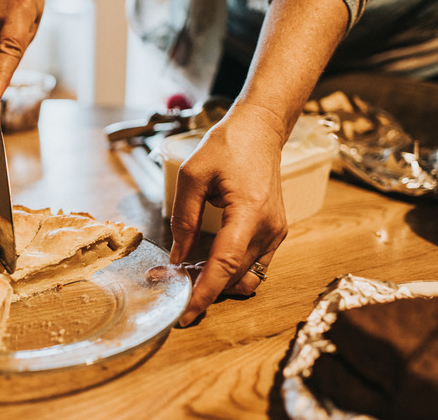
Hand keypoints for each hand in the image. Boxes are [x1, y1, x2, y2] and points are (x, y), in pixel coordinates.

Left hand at [169, 102, 288, 326]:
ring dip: (216, 280)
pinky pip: (253, 264)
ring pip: (245, 276)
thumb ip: (183, 218)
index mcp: (249, 212)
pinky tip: (205, 258)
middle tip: (168, 279)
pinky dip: (229, 270)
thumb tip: (177, 257)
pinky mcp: (275, 232)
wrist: (260, 130)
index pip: (225, 265)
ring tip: (186, 267)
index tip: (186, 315)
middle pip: (234, 276)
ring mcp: (276, 232)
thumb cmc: (227, 145)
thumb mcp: (192, 176)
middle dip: (202, 286)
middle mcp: (269, 228)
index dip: (204, 293)